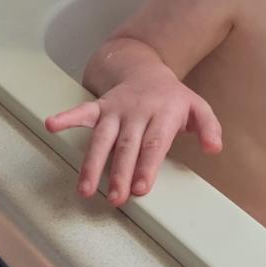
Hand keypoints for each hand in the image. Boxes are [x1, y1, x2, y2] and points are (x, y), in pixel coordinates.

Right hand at [44, 67, 221, 206]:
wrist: (146, 68)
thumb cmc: (173, 98)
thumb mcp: (197, 107)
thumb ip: (208, 127)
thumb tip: (214, 148)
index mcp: (164, 113)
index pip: (155, 143)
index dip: (147, 166)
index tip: (142, 189)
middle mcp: (138, 112)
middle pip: (127, 145)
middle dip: (121, 172)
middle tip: (117, 198)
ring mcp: (116, 109)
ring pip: (102, 137)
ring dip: (93, 163)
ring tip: (85, 189)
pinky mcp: (100, 106)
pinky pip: (82, 111)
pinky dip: (66, 118)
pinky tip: (50, 125)